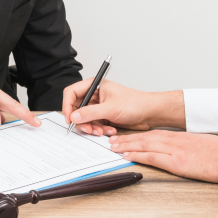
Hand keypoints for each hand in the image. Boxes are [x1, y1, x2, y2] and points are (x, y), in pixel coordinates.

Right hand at [62, 79, 185, 135]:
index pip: (72, 92)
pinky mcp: (104, 116)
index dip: (67, 105)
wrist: (150, 113)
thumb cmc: (136, 103)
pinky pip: (94, 124)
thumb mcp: (111, 108)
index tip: (70, 118)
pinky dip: (99, 129)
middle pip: (76, 108)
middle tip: (88, 129)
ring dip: (92, 127)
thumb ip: (90, 113)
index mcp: (94, 86)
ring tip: (101, 131)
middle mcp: (94, 96)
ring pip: (85, 119)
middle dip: (81, 121)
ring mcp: (99, 107)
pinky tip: (110, 130)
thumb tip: (74, 116)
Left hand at [110, 130, 217, 183]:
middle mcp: (173, 140)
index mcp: (179, 137)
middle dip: (126, 139)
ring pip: (143, 145)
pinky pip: (151, 157)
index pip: (152, 134)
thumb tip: (183, 151)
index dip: (136, 135)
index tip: (125, 136)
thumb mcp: (202, 145)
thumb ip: (188, 147)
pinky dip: (137, 156)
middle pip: (144, 137)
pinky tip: (127, 156)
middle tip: (111, 140)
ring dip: (126, 146)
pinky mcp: (176, 162)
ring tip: (113, 147)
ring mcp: (173, 150)